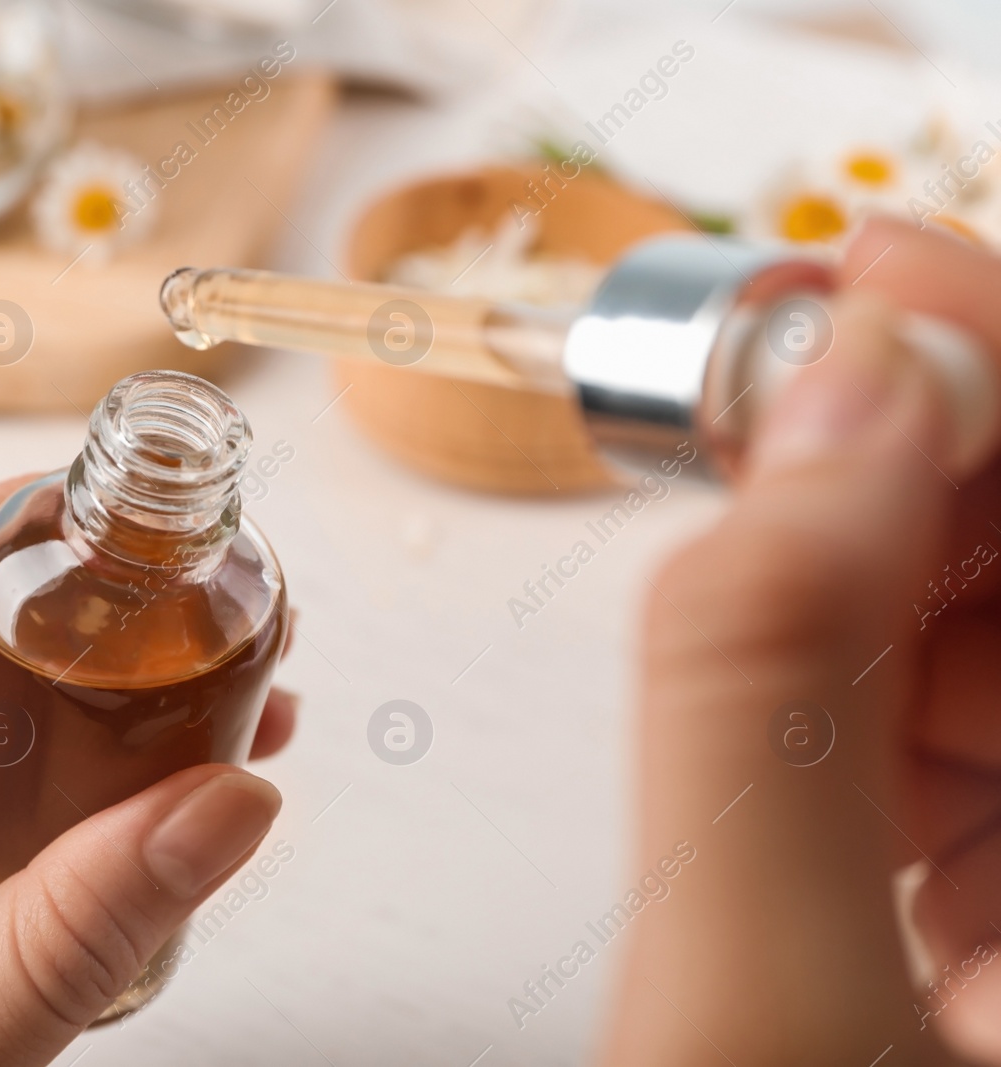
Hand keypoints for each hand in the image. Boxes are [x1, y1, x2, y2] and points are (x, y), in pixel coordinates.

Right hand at [599, 219, 1000, 1065]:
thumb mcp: (753, 1004)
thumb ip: (770, 689)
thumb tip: (822, 413)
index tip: (873, 278)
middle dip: (940, 473)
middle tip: (780, 400)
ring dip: (899, 581)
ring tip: (776, 568)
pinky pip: (984, 740)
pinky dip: (889, 686)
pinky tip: (818, 703)